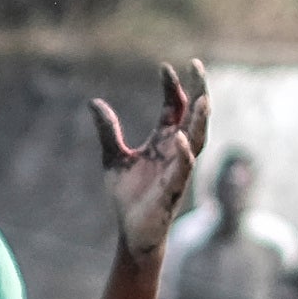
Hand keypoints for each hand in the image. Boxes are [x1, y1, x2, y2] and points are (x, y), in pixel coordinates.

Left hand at [90, 58, 208, 259]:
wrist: (131, 232)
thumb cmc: (129, 196)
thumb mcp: (113, 158)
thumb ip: (108, 131)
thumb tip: (94, 102)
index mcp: (162, 141)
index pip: (173, 107)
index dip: (171, 87)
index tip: (164, 68)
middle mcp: (175, 152)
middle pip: (193, 117)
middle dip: (198, 92)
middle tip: (198, 66)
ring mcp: (177, 170)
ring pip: (197, 141)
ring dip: (201, 121)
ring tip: (203, 99)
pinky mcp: (172, 190)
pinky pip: (183, 170)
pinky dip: (184, 154)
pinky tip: (179, 138)